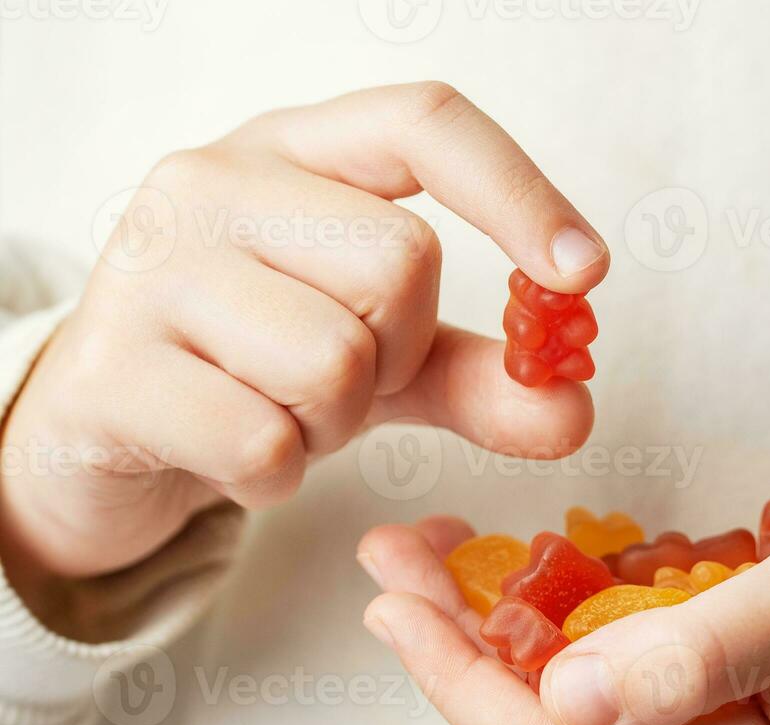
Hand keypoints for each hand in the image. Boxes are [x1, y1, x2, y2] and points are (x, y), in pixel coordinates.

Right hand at [0, 82, 608, 597]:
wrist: (106, 428)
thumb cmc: (255, 365)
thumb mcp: (383, 360)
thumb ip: (482, 377)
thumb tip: (574, 411)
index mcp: (296, 152)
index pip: (425, 125)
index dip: (519, 194)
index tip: (584, 273)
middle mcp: (216, 181)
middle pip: (398, 265)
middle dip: (397, 354)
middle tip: (339, 377)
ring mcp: (151, 265)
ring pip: (334, 359)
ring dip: (332, 423)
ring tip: (278, 412)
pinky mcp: (109, 368)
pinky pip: (263, 443)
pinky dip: (274, 476)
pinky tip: (231, 454)